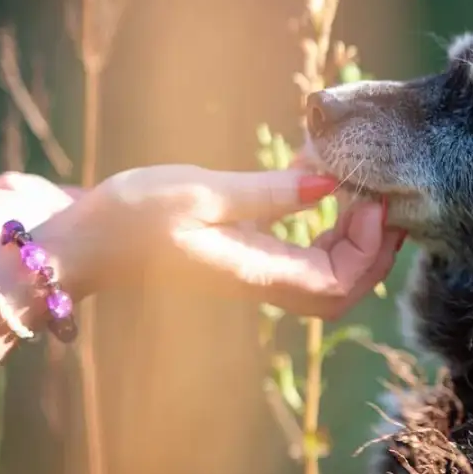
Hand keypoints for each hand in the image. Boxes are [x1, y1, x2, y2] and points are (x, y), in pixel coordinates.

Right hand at [0, 167, 405, 319]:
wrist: (85, 244)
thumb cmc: (133, 216)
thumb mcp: (202, 192)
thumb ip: (270, 192)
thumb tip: (330, 185)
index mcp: (256, 272)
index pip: (338, 283)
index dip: (370, 249)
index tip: (373, 199)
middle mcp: (263, 281)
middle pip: (343, 289)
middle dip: (377, 251)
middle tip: (387, 198)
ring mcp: (256, 274)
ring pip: (328, 276)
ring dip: (357, 242)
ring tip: (366, 193)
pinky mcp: (247, 261)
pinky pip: (306, 258)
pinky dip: (329, 232)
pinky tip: (327, 191)